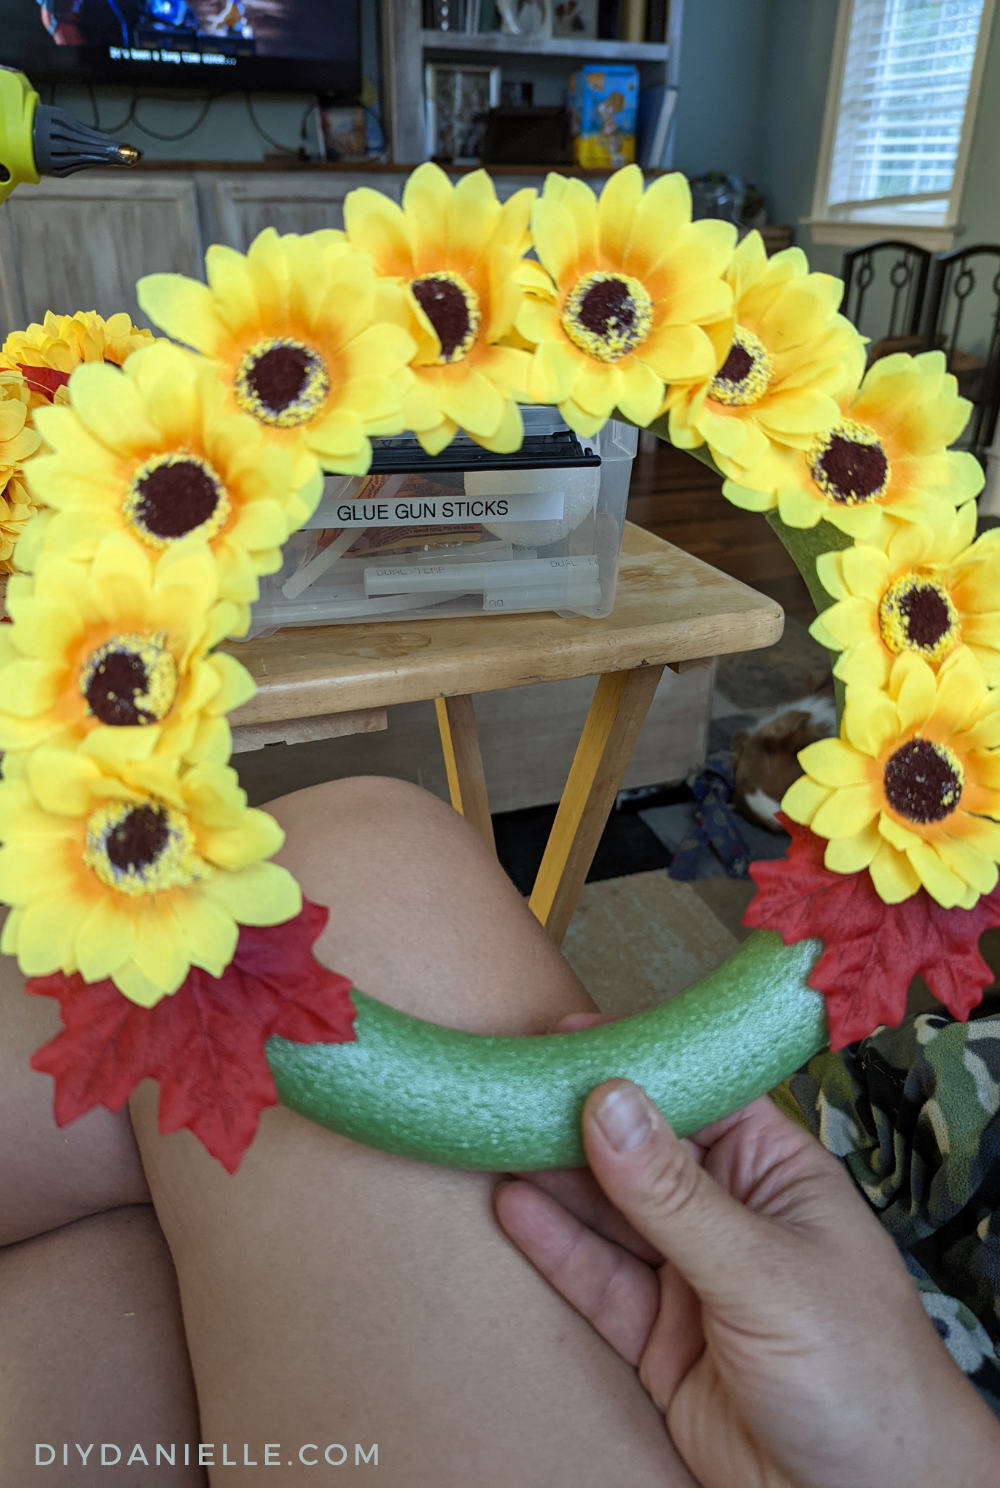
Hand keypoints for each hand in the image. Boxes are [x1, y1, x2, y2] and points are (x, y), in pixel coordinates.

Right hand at [495, 1022, 999, 1486]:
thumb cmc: (860, 1376)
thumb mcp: (764, 1273)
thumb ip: (676, 1196)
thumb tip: (610, 1104)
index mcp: (776, 1173)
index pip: (698, 1096)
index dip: (635, 1063)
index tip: (567, 1037)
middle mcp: (729, 1214)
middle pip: (642, 1151)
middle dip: (579, 1120)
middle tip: (512, 1088)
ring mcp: (691, 1276)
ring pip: (610, 1213)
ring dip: (555, 1178)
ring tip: (495, 1137)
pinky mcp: (659, 1339)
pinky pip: (598, 1280)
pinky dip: (555, 1246)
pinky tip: (514, 1206)